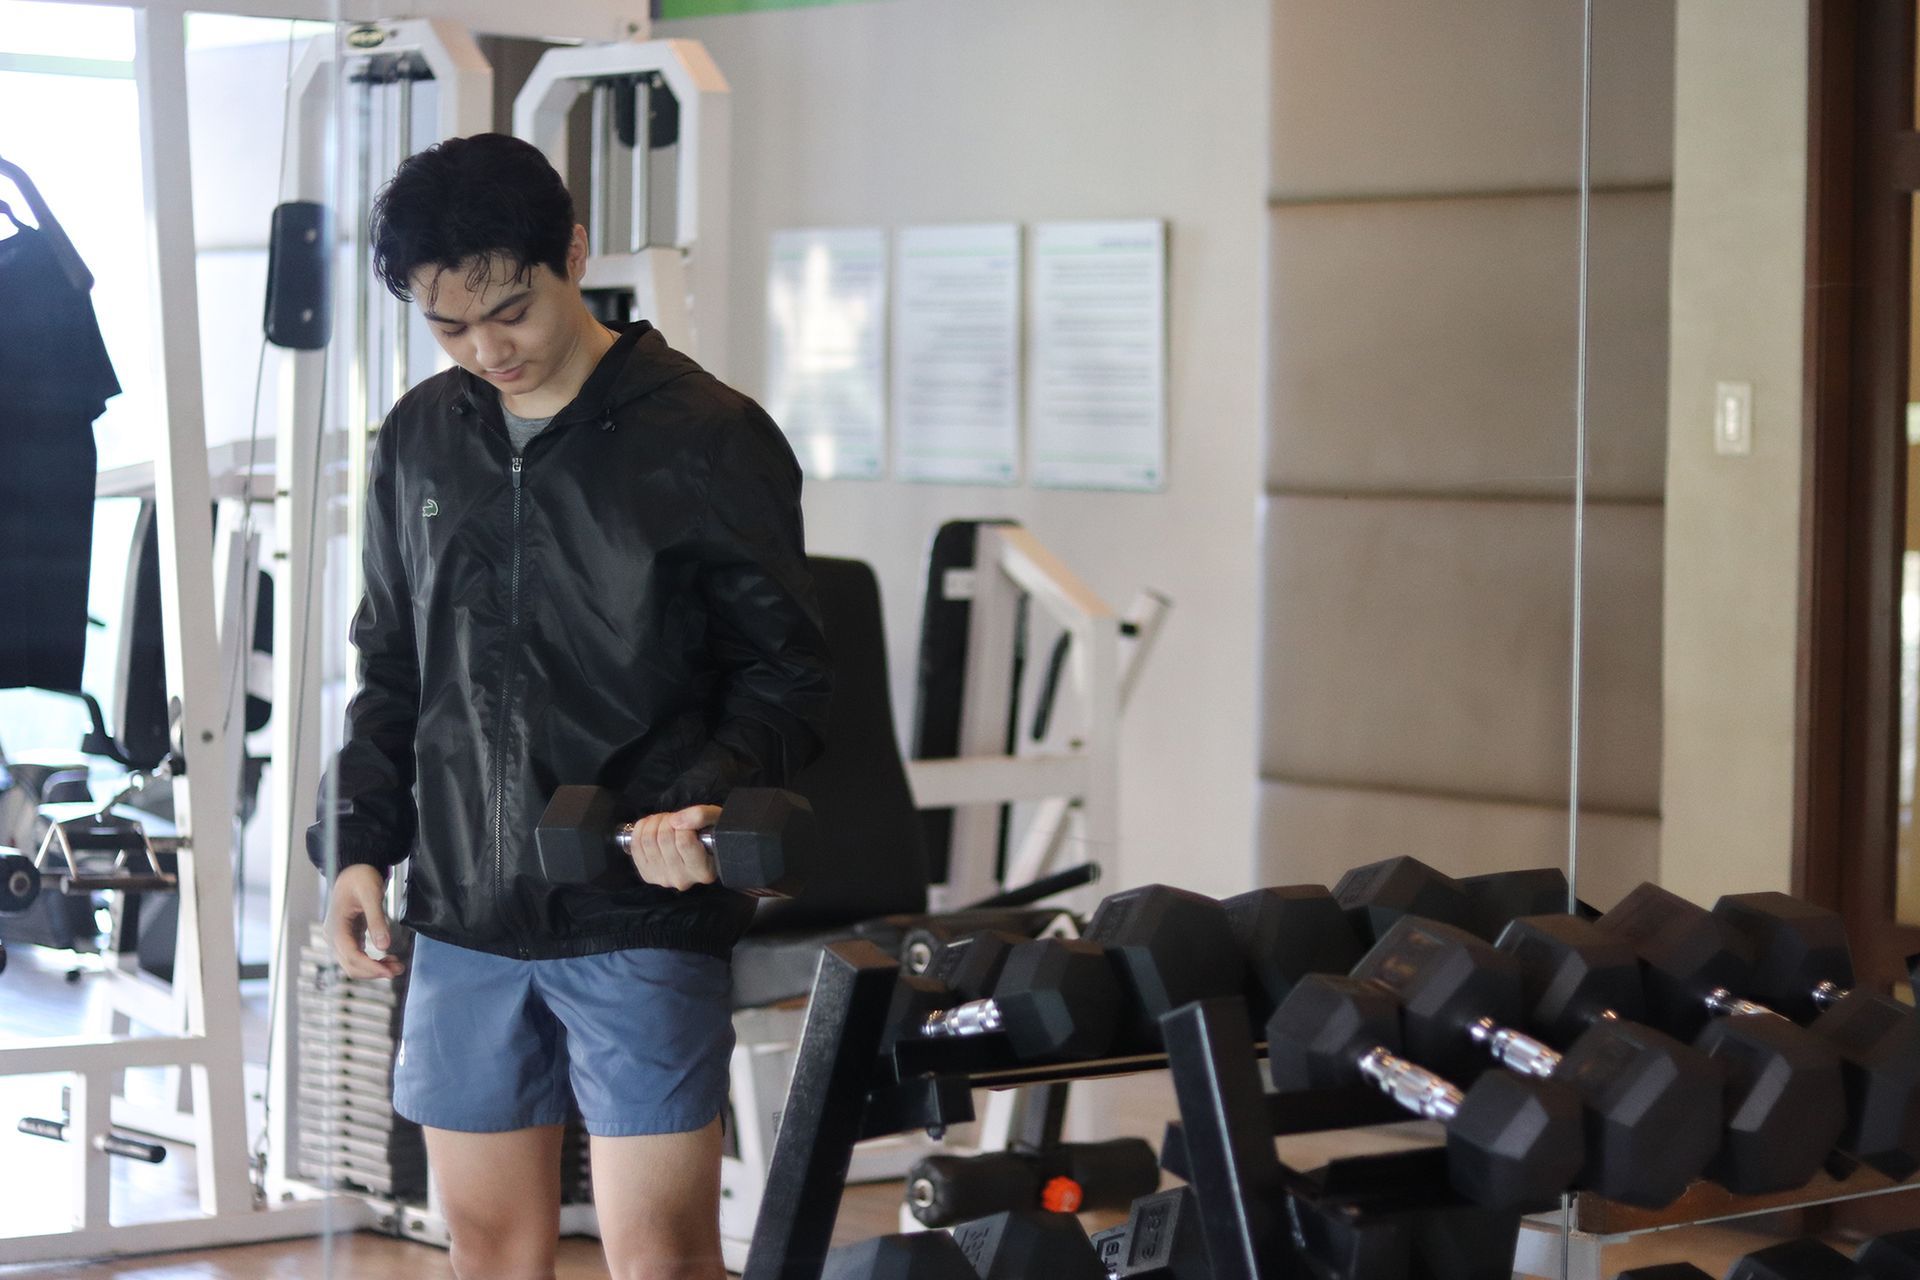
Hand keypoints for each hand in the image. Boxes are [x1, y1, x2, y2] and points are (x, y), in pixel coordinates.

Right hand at [326, 863, 403, 979]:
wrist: (354, 869)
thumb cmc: (361, 877)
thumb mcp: (371, 895)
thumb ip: (377, 920)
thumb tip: (384, 946)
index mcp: (335, 927)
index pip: (351, 956)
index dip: (370, 967)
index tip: (389, 971)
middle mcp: (333, 936)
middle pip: (351, 965)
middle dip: (374, 971)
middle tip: (399, 969)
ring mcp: (339, 938)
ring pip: (354, 963)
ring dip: (374, 968)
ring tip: (397, 966)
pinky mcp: (348, 937)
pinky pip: (358, 956)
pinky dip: (372, 961)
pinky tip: (388, 959)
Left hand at [628, 804, 721, 889]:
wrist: (703, 850)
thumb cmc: (711, 835)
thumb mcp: (716, 820)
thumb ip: (701, 816)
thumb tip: (675, 821)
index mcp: (703, 870)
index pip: (684, 842)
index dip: (683, 823)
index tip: (687, 819)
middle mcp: (682, 878)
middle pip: (664, 839)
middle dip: (667, 820)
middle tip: (675, 818)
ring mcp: (663, 878)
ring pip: (648, 840)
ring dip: (654, 823)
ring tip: (664, 821)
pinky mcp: (648, 874)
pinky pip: (636, 846)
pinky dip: (640, 829)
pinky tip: (651, 826)